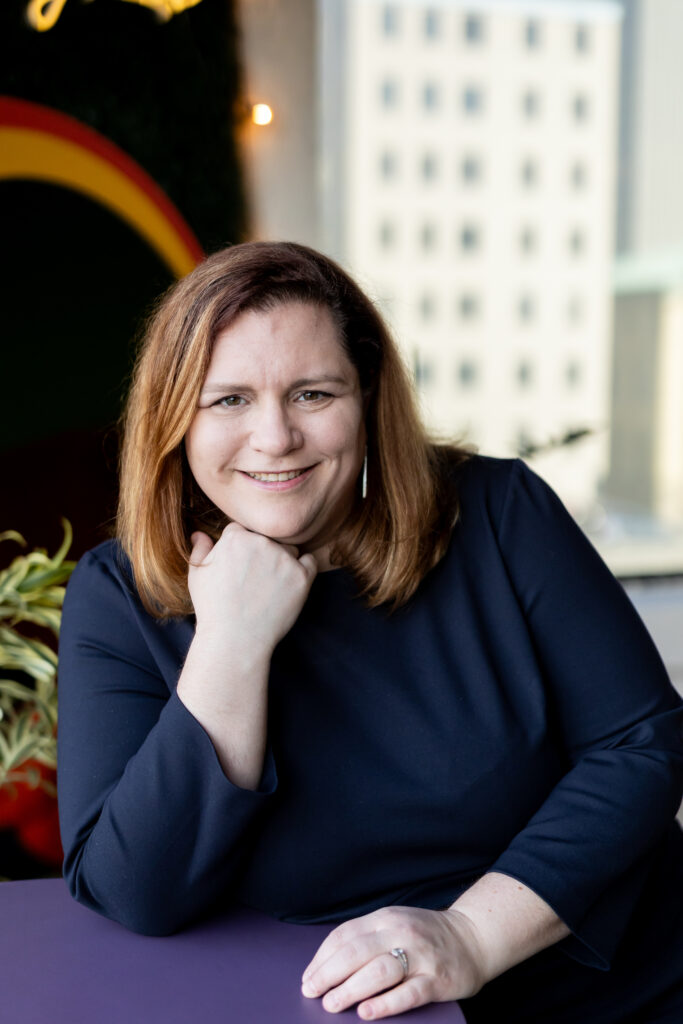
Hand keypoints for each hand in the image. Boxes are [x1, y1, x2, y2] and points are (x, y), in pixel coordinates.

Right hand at [188, 523, 316, 661]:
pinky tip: (291, 583)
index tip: (241, 566)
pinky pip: (310, 561)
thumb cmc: (212, 609)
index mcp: (235, 537)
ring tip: (270, 586)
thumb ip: (200, 550)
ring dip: (283, 561)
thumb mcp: (197, 576)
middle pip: (267, 538)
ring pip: (289, 549)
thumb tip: (200, 534)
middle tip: (256, 579)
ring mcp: (283, 558)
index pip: (243, 530)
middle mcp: (261, 542)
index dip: (241, 548)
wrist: (235, 639)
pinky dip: (304, 569)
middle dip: (262, 553)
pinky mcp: (301, 576)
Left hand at [301, 905, 486, 1019]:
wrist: (473, 938)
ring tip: (332, 1004)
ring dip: (351, 989)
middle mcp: (401, 933)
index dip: (322, 957)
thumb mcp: (394, 924)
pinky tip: (367, 1012)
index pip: (345, 935)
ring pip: (379, 971)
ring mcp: (420, 956)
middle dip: (329, 974)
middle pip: (357, 951)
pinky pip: (408, 993)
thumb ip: (367, 937)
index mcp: (386, 918)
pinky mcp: (437, 979)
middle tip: (312, 992)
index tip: (308, 977)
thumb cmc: (426, 936)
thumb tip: (327, 964)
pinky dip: (385, 1003)